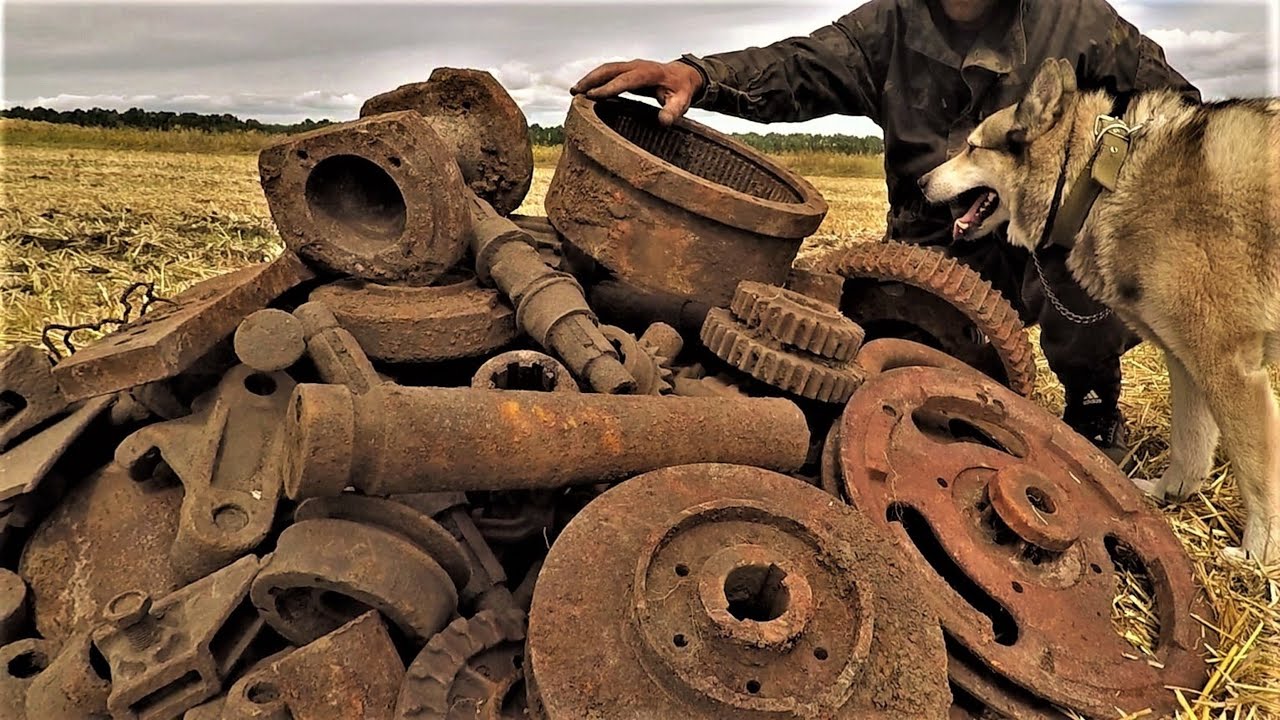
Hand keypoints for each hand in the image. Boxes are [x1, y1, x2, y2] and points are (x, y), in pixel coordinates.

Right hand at [571, 59, 703, 125]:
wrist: (683, 76)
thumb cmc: (681, 90)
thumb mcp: (682, 101)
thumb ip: (674, 111)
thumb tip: (664, 121)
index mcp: (649, 73)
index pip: (625, 79)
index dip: (608, 87)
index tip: (592, 96)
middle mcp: (637, 66)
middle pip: (610, 69)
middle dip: (591, 79)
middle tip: (576, 92)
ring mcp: (631, 66)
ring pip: (606, 69)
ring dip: (589, 78)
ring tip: (574, 92)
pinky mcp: (627, 71)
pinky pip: (608, 73)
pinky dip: (595, 79)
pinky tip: (585, 90)